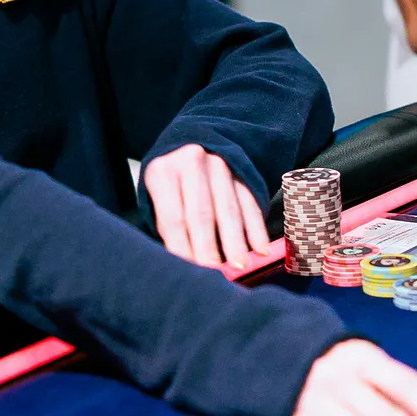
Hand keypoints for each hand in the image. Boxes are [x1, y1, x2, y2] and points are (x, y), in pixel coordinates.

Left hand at [143, 143, 269, 268]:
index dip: (181, 246)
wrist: (189, 143)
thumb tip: (182, 262)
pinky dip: (256, 228)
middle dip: (208, 246)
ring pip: (228, 208)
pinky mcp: (240, 172)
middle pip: (201, 212)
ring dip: (235, 240)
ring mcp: (220, 165)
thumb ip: (167, 223)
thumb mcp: (156, 194)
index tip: (189, 271)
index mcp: (163, 171)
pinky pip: (249, 202)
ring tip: (240, 265)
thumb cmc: (170, 180)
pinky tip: (260, 248)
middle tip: (214, 272)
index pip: (173, 216)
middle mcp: (192, 163)